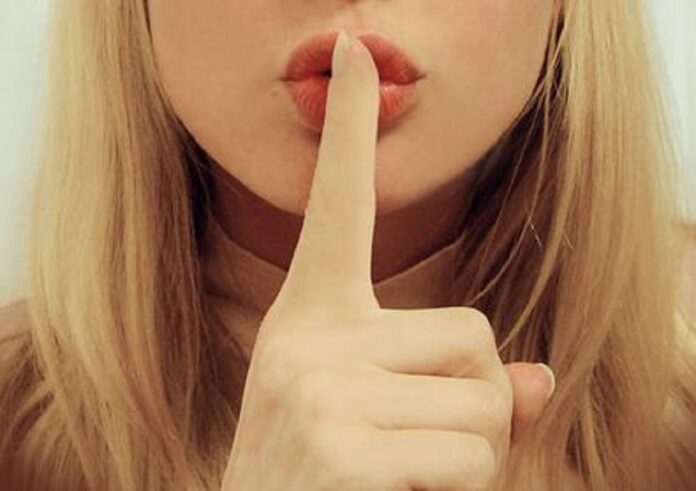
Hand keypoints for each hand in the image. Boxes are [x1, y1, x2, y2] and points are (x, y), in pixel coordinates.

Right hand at [221, 30, 554, 490]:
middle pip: (476, 332)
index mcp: (313, 316)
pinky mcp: (343, 448)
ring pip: (488, 401)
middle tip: (415, 444)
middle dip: (477, 397)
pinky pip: (475, 456)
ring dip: (475, 450)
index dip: (347, 126)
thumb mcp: (378, 414)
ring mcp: (322, 388)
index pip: (337, 204)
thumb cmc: (323, 478)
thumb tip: (540, 380)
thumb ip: (457, 384)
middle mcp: (309, 337)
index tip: (350, 47)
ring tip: (402, 476)